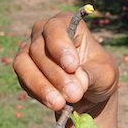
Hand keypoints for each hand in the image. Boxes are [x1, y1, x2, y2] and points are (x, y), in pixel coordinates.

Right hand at [13, 12, 119, 127]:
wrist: (88, 94)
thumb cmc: (98, 75)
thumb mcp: (105, 73)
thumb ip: (90, 74)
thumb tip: (75, 82)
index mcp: (67, 24)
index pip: (55, 27)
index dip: (60, 46)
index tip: (72, 66)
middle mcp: (44, 32)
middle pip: (39, 49)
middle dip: (56, 75)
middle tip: (74, 94)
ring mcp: (29, 50)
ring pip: (24, 64)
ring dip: (41, 86)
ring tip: (59, 103)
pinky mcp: (23, 69)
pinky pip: (23, 80)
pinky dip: (38, 93)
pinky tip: (54, 103)